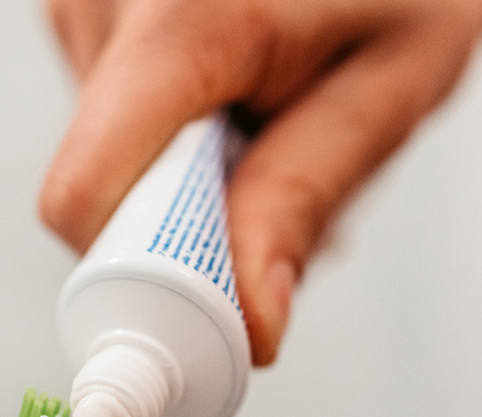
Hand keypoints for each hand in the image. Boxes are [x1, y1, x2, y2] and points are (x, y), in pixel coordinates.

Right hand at [39, 0, 481, 364]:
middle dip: (184, 225)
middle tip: (277, 178)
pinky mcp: (86, 9)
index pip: (87, 197)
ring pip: (106, 164)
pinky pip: (111, 124)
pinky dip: (173, 138)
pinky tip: (234, 89)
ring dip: (185, 177)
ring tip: (266, 112)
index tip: (210, 319)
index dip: (140, 281)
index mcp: (179, 14)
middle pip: (100, 193)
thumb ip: (310, 195)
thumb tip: (249, 321)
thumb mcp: (394, 79)